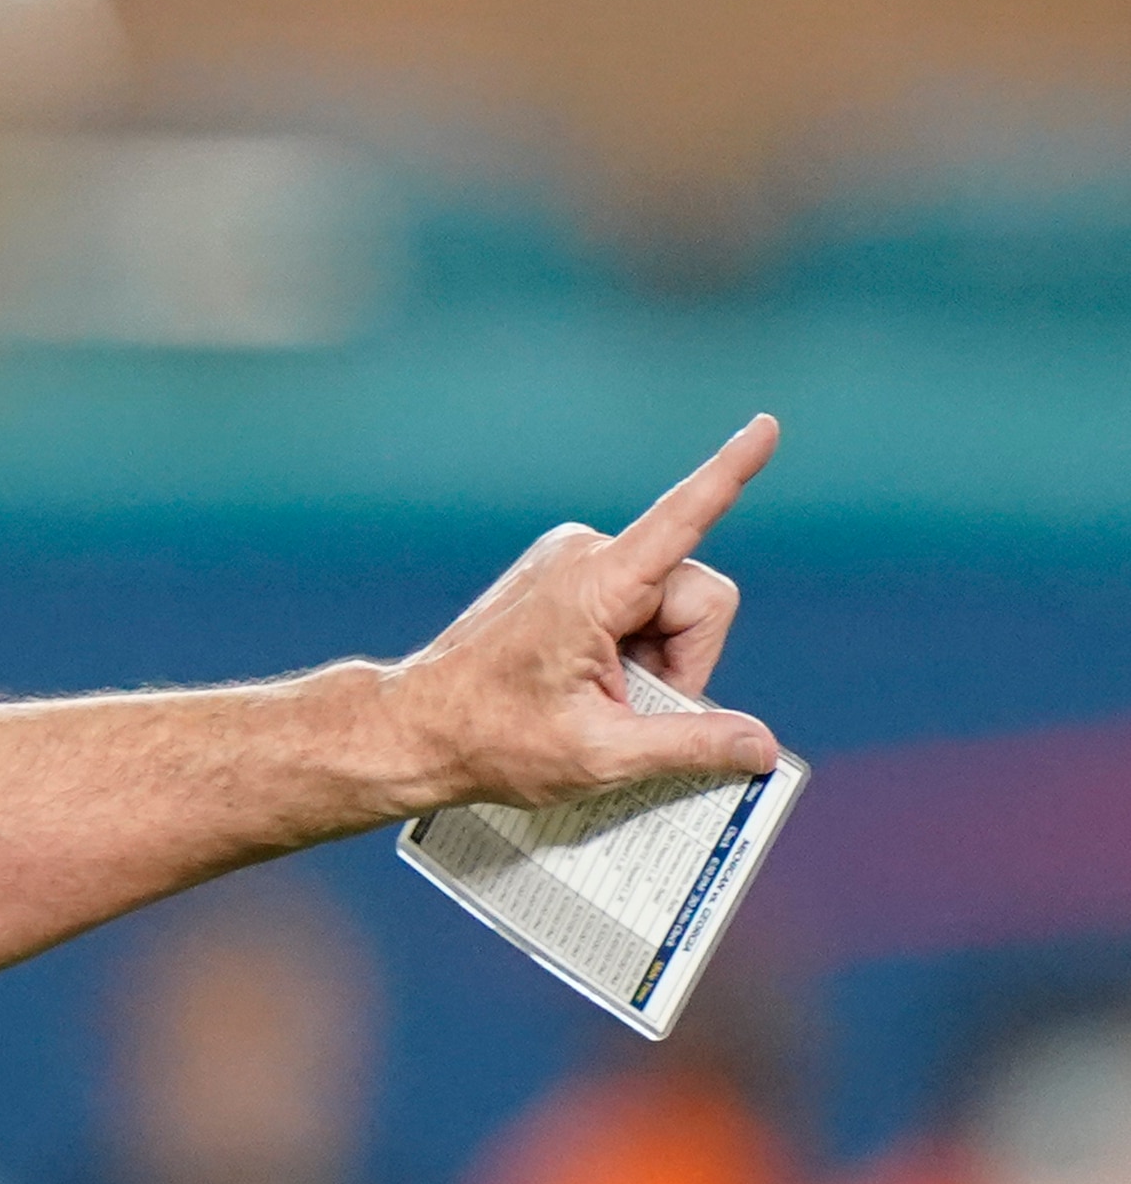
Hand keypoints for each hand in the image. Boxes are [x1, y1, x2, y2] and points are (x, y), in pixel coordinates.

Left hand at [387, 417, 781, 809]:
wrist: (418, 729)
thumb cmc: (491, 740)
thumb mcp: (600, 755)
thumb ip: (690, 744)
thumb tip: (760, 746)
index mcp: (594, 586)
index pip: (681, 521)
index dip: (730, 475)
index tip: (766, 428)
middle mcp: (586, 554)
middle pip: (696, 601)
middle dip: (680, 663)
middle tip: (624, 711)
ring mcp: (574, 560)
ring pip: (671, 608)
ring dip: (654, 662)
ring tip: (595, 697)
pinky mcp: (570, 574)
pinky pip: (640, 606)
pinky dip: (631, 650)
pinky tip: (589, 679)